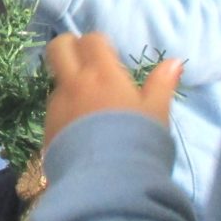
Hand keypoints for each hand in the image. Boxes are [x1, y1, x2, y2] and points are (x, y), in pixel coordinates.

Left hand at [43, 33, 181, 147]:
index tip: (108, 54)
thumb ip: (162, 84)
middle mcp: (75, 84)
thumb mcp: (156, 112)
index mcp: (102, 74)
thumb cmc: (137, 141)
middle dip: (69, 46)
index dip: (99, 42)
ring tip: (88, 102)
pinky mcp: (47, 126)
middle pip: (59, 48)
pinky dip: (65, 108)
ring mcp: (57, 105)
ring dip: (68, 82)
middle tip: (83, 59)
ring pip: (56, 80)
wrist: (105, 180)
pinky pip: (54, 107)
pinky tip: (80, 126)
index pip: (92, 40)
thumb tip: (173, 62)